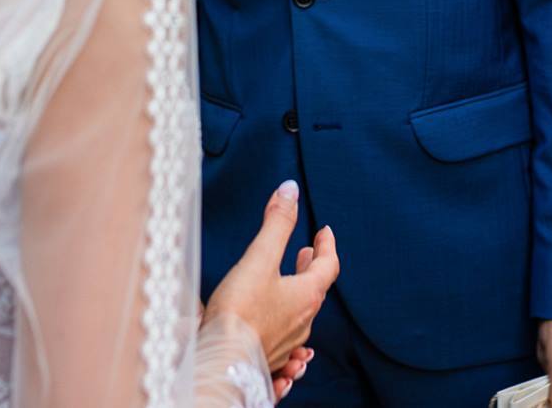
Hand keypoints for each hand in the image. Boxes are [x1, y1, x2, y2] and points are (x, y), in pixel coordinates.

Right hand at [206, 181, 338, 370]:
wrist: (223, 362)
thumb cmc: (241, 311)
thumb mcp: (260, 258)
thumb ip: (277, 223)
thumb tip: (291, 190)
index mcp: (307, 295)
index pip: (328, 265)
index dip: (327, 245)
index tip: (324, 231)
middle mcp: (303, 321)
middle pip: (315, 289)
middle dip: (311, 267)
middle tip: (306, 253)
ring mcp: (288, 343)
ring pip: (301, 313)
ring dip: (298, 293)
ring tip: (289, 282)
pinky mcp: (270, 357)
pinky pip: (286, 336)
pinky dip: (284, 318)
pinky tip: (274, 320)